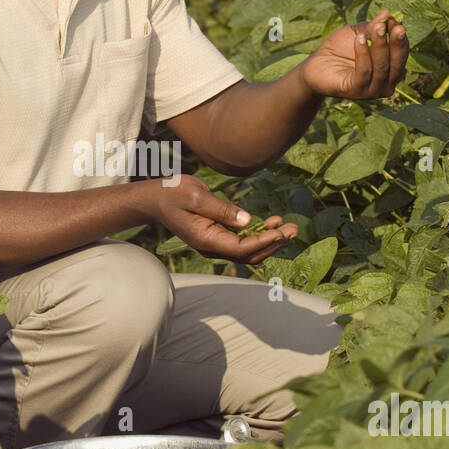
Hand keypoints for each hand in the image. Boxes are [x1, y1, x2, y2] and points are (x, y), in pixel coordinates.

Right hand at [145, 174, 297, 264]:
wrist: (154, 198)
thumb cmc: (172, 193)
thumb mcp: (196, 196)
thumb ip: (222, 209)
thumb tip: (248, 220)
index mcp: (206, 239)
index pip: (241, 248)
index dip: (263, 242)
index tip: (280, 231)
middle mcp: (212, 246)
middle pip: (249, 254)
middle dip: (273, 244)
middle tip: (293, 229)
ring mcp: (214, 243)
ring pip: (247, 251)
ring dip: (269, 241)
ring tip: (289, 227)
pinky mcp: (217, 236)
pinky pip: (242, 242)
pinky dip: (259, 235)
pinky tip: (273, 224)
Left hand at [299, 9, 408, 99]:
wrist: (316, 65)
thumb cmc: (340, 49)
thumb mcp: (359, 33)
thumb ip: (374, 26)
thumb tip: (389, 13)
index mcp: (391, 69)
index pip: (402, 54)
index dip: (400, 38)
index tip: (395, 21)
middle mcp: (386, 84)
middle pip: (397, 63)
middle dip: (395, 43)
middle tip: (391, 25)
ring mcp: (372, 91)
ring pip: (381, 67)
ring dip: (379, 46)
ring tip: (376, 28)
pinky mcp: (356, 92)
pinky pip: (364, 72)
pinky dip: (363, 54)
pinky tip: (359, 39)